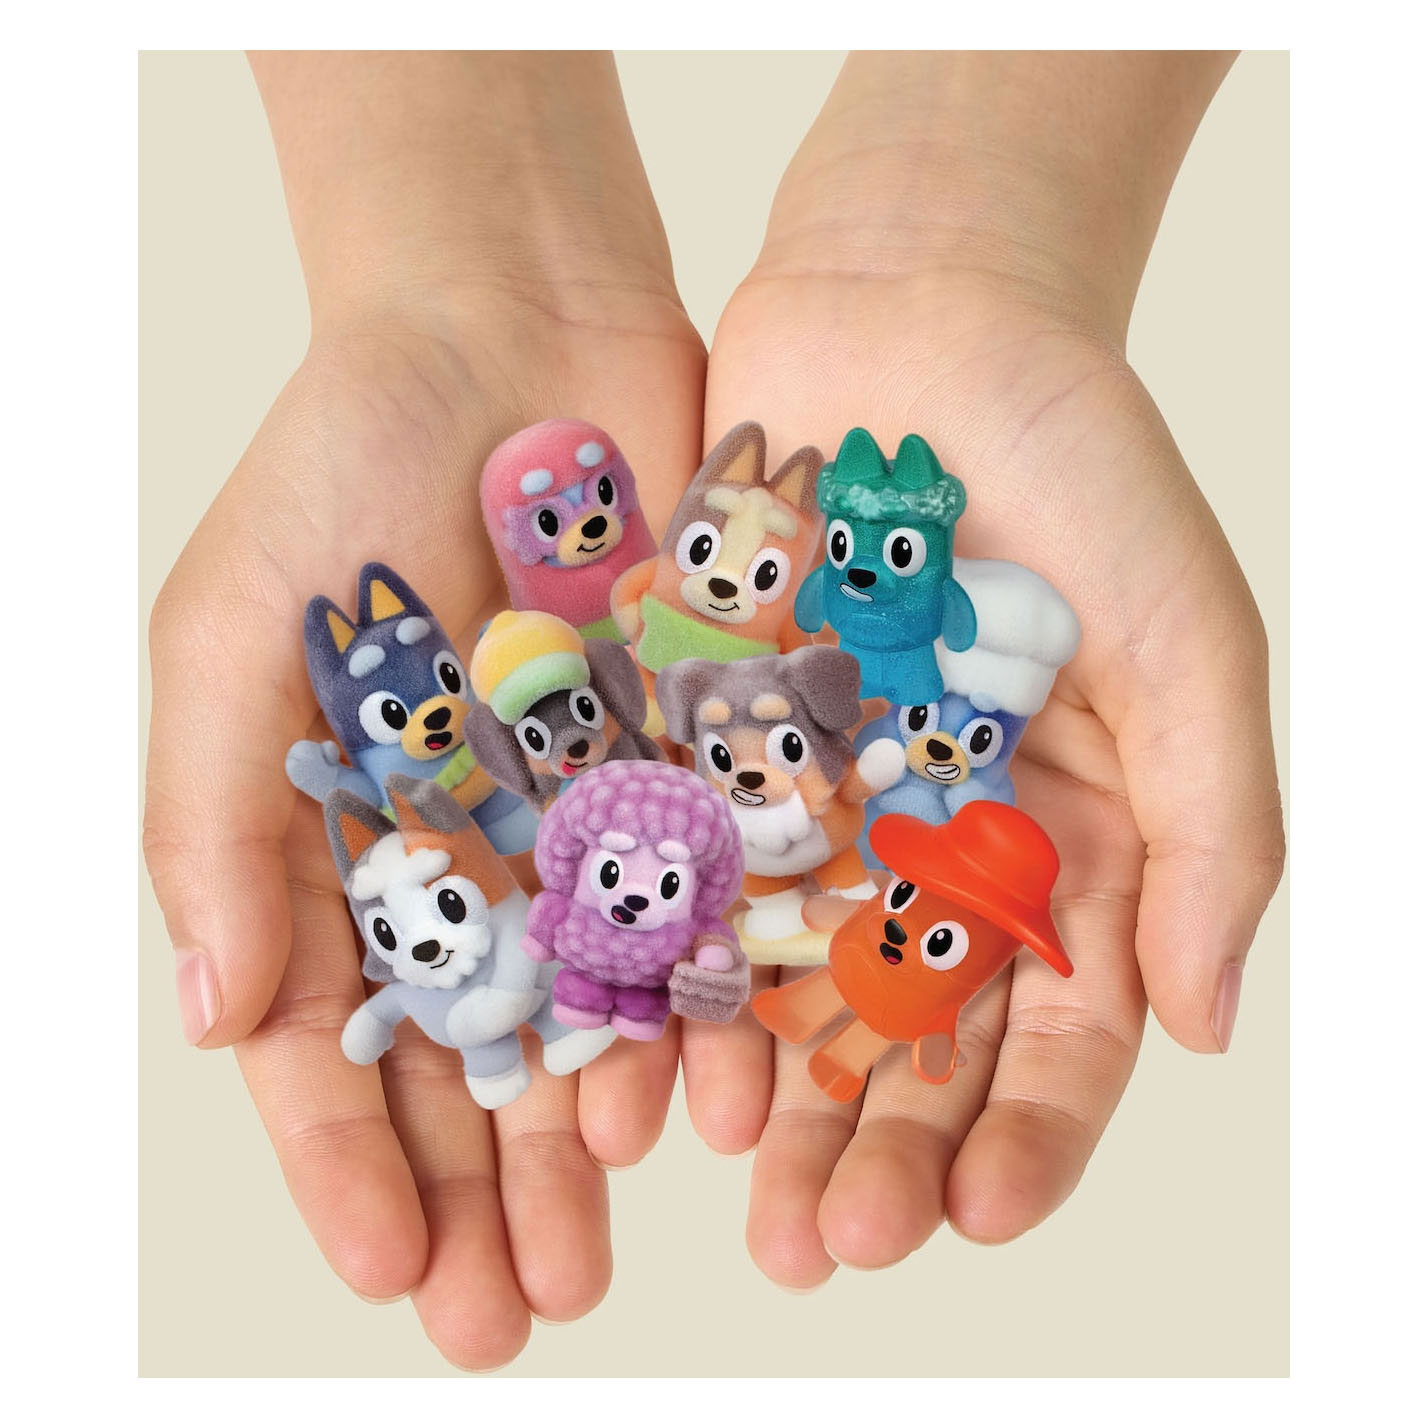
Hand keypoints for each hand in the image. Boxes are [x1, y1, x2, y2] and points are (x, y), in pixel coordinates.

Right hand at [144, 52, 704, 1369]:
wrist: (509, 328)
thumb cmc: (341, 464)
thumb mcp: (235, 638)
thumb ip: (215, 829)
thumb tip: (222, 1023)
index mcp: (349, 845)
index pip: (338, 1040)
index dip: (355, 1164)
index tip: (393, 1276)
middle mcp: (475, 854)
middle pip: (478, 1058)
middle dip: (491, 1190)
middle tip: (518, 1319)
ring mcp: (588, 816)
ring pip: (598, 1008)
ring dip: (602, 1130)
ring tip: (612, 1242)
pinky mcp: (694, 759)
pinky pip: (708, 902)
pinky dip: (712, 997)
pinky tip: (722, 1095)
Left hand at [679, 51, 1282, 1286]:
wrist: (917, 305)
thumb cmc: (1075, 457)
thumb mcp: (1188, 634)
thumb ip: (1212, 827)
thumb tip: (1207, 1024)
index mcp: (1059, 834)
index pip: (1053, 1023)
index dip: (1027, 1132)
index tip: (978, 1216)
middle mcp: (927, 837)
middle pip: (903, 1031)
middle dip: (872, 1144)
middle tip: (828, 1247)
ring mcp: (810, 794)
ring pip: (778, 975)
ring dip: (755, 1088)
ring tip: (725, 1188)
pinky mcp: (704, 734)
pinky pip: (676, 865)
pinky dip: (657, 955)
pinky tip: (631, 1047)